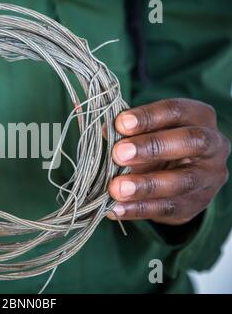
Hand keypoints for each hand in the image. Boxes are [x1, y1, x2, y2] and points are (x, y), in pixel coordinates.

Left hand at [108, 98, 230, 224]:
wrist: (178, 179)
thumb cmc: (159, 144)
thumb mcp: (147, 131)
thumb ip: (128, 130)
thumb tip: (106, 130)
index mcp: (199, 117)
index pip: (176, 111)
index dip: (148, 116)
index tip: (119, 123)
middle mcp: (213, 145)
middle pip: (189, 142)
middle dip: (152, 146)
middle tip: (118, 154)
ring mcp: (207, 178)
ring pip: (180, 182)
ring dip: (144, 185)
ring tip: (115, 188)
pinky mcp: (195, 205)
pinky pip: (167, 208)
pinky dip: (138, 209)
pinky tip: (116, 208)